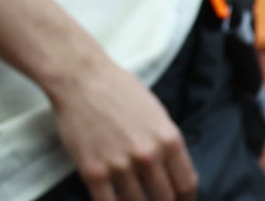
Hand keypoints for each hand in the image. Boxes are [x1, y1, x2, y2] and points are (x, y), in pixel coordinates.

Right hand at [46, 53, 196, 200]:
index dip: (184, 199)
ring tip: (132, 197)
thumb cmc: (116, 88)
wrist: (78, 76)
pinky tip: (114, 198)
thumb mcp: (156, 112)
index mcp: (168, 140)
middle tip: (154, 198)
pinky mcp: (93, 170)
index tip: (178, 200)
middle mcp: (148, 156)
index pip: (186, 186)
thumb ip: (167, 145)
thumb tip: (175, 174)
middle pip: (165, 198)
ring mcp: (119, 165)